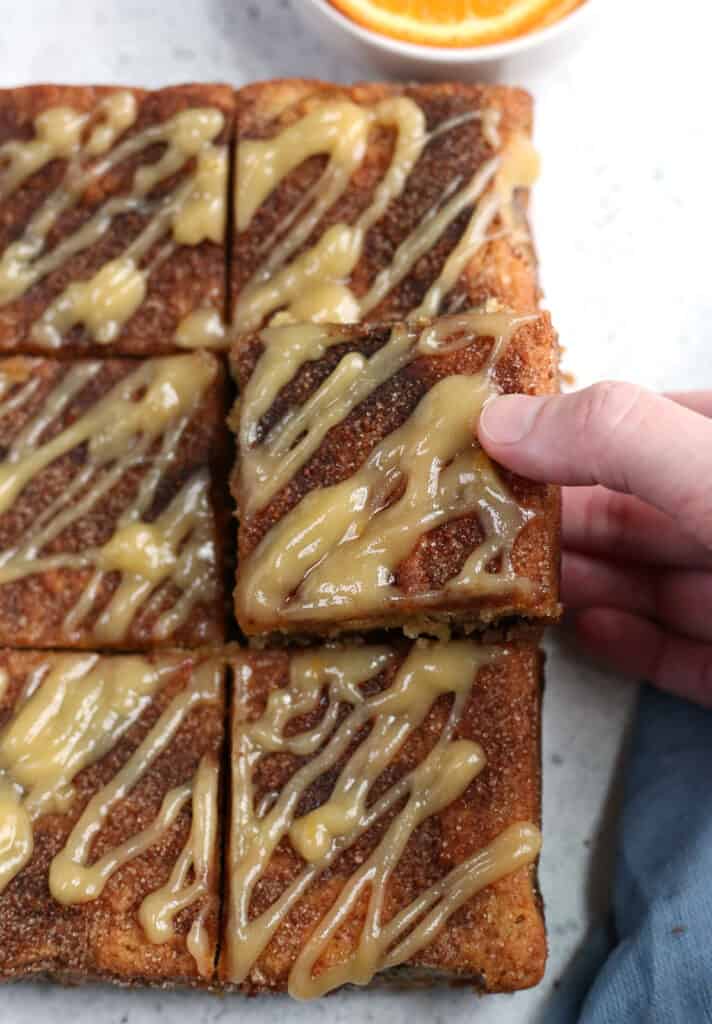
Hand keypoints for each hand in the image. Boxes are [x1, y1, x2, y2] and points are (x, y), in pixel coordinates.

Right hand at [478, 383, 711, 707]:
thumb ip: (617, 440)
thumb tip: (501, 420)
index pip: (654, 422)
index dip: (578, 430)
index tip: (498, 444)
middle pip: (646, 509)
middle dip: (564, 516)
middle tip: (482, 523)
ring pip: (658, 583)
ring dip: (585, 581)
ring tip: (513, 579)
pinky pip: (683, 655)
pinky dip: (633, 645)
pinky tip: (590, 631)